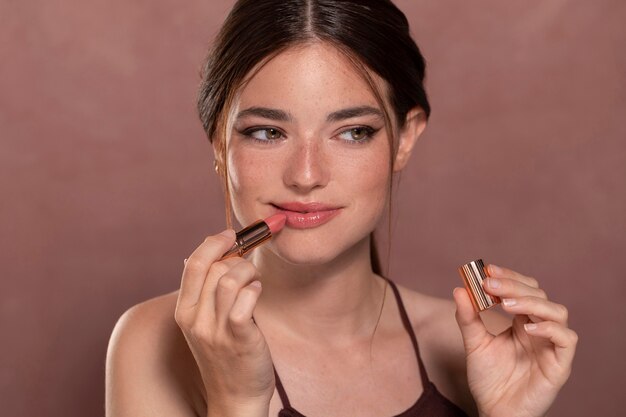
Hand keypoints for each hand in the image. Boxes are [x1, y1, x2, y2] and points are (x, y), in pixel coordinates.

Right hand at [175, 230, 273, 416]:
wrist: (235, 396)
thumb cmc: (225, 353)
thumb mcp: (204, 322)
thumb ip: (201, 291)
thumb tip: (199, 254)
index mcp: (184, 311)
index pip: (194, 263)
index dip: (214, 243)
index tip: (230, 234)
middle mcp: (195, 320)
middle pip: (215, 267)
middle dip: (237, 258)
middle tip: (249, 265)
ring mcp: (215, 330)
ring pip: (230, 278)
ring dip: (248, 272)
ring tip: (254, 282)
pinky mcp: (238, 338)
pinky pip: (245, 299)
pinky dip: (255, 289)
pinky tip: (258, 294)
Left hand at [453, 264, 577, 416]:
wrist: (494, 410)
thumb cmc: (488, 378)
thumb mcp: (474, 343)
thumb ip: (468, 318)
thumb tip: (459, 289)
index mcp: (522, 321)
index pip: (523, 289)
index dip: (508, 277)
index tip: (487, 270)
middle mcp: (539, 329)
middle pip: (538, 295)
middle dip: (514, 286)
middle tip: (490, 283)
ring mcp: (551, 345)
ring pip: (557, 311)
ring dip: (532, 302)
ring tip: (505, 304)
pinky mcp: (560, 364)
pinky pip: (566, 340)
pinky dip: (549, 329)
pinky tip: (526, 329)